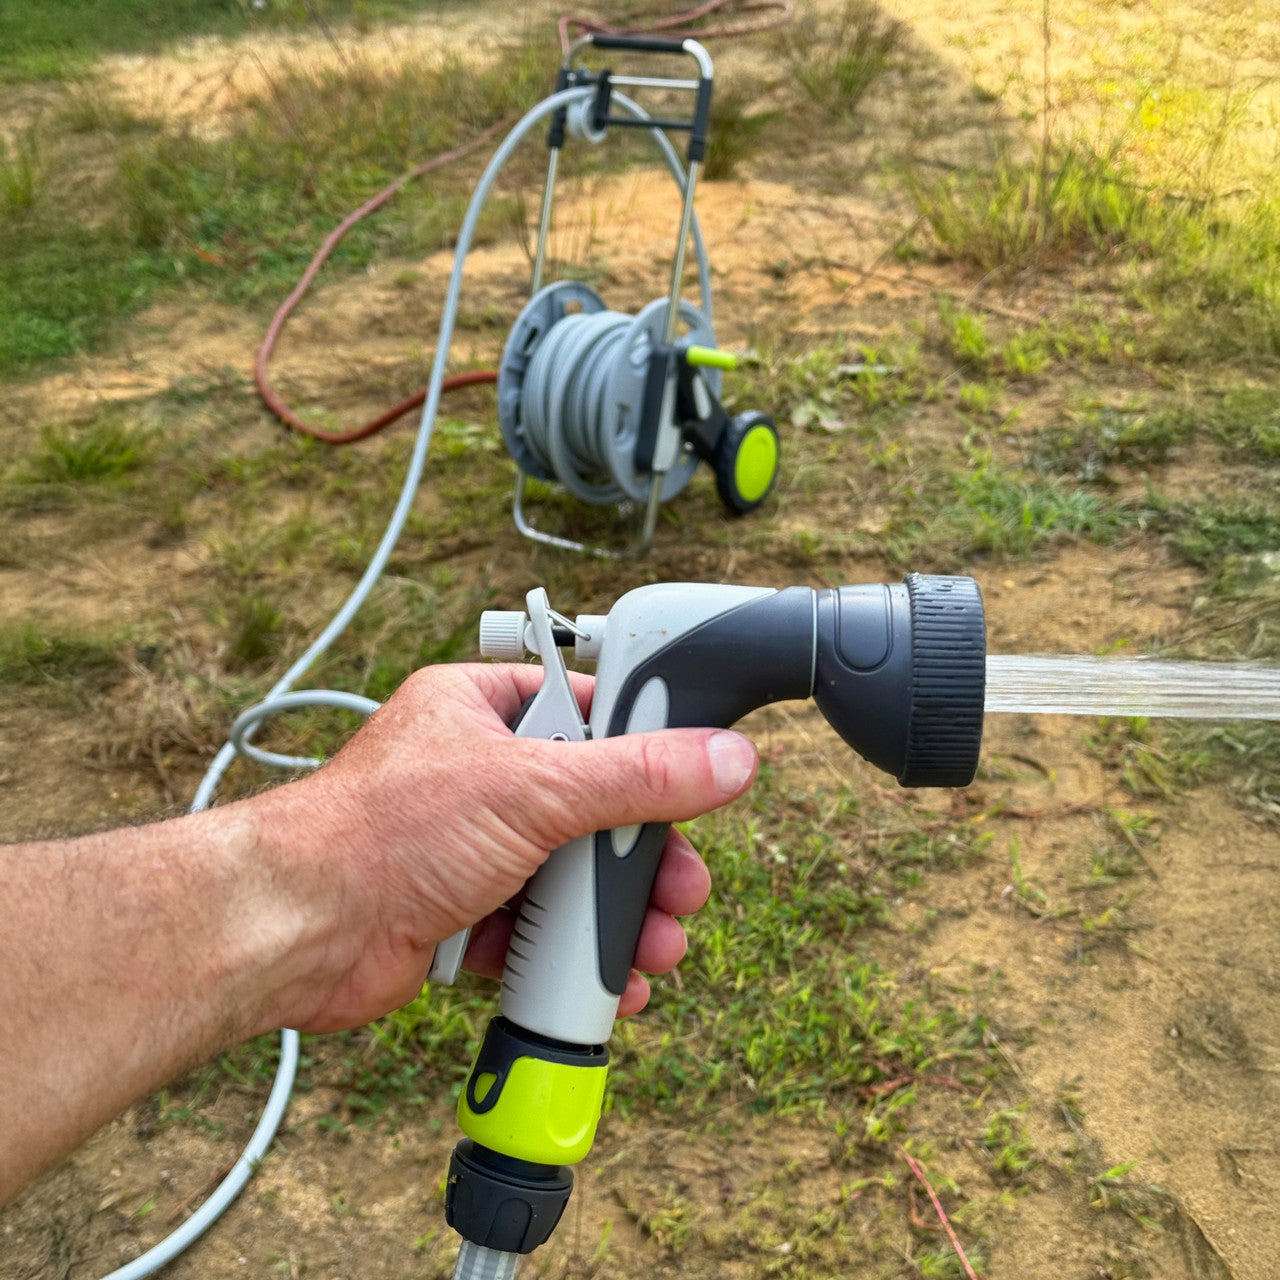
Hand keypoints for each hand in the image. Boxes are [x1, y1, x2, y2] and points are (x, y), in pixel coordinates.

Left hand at [268, 663, 758, 1033]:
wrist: (293, 930)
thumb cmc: (380, 832)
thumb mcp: (532, 788)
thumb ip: (637, 776)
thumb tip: (726, 758)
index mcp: (484, 709)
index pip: (590, 705)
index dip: (646, 739)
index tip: (697, 768)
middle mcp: (478, 772)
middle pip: (593, 805)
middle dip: (643, 857)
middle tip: (682, 887)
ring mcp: (470, 845)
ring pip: (570, 875)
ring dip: (617, 916)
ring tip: (657, 948)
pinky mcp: (461, 911)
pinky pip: (537, 929)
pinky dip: (572, 957)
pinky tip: (611, 982)